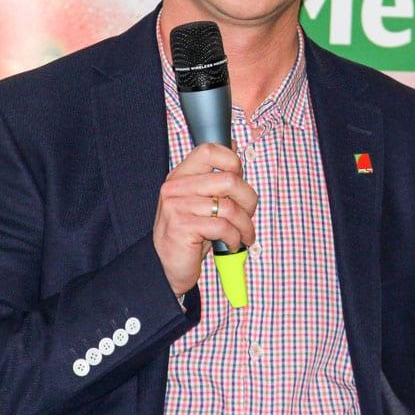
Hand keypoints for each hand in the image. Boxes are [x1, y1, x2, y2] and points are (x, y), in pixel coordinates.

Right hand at [152, 143, 257, 296]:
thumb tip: (233, 147)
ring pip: (230, 207)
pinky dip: (235, 238)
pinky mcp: (182, 227)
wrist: (166, 267)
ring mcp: (176, 207)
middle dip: (248, 200)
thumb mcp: (199, 201)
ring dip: (245, 225)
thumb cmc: (189, 234)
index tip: (239, 178)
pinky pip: (222, 227)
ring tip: (244, 234)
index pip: (209, 150)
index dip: (232, 161)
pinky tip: (232, 244)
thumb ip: (214, 178)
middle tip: (248, 214)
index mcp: (181, 176)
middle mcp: (175, 188)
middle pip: (229, 180)